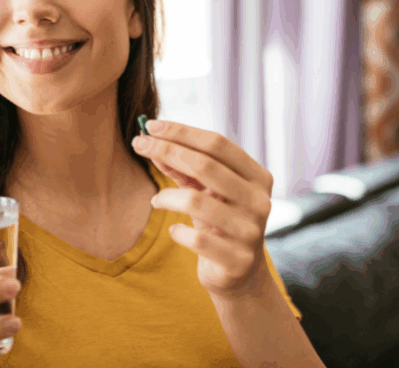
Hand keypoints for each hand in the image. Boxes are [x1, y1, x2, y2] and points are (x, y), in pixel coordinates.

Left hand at [132, 120, 273, 299]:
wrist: (238, 273)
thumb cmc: (218, 220)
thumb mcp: (204, 190)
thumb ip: (181, 167)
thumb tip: (150, 140)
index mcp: (257, 177)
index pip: (217, 144)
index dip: (182, 132)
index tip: (150, 125)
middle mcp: (260, 201)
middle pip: (206, 166)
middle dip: (167, 150)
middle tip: (139, 145)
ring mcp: (251, 232)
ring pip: (197, 202)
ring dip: (166, 197)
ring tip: (156, 199)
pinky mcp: (237, 261)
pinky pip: (197, 239)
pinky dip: (178, 231)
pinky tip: (174, 229)